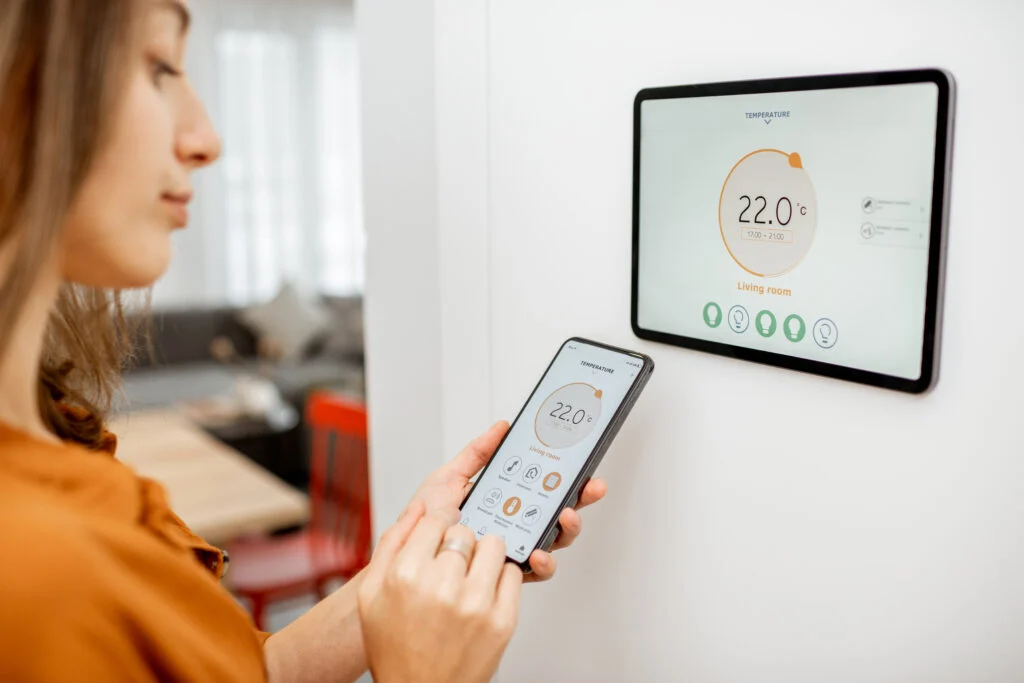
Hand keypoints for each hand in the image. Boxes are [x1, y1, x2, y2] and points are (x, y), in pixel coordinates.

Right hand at [358, 502, 521, 682]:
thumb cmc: (394, 647)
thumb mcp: (372, 594)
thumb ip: (392, 543)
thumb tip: (417, 507)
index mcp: (406, 575)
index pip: (435, 520)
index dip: (438, 525)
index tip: (440, 534)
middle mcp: (442, 586)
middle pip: (465, 532)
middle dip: (458, 543)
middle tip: (451, 564)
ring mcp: (476, 604)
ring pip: (494, 546)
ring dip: (484, 555)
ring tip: (470, 574)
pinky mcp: (502, 621)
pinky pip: (513, 574)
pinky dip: (501, 578)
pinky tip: (483, 592)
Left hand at [408, 421, 607, 581]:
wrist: (404, 553)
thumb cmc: (426, 519)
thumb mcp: (449, 478)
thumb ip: (476, 454)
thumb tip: (502, 427)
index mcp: (507, 500)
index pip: (546, 487)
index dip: (570, 478)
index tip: (586, 467)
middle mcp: (516, 525)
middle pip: (559, 512)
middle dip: (581, 499)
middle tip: (590, 487)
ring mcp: (514, 549)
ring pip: (554, 541)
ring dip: (567, 529)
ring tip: (564, 517)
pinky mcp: (507, 574)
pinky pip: (535, 571)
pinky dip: (543, 563)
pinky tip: (537, 552)